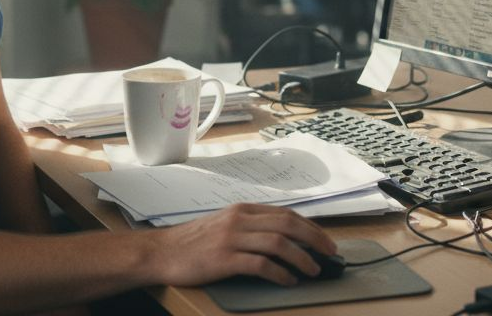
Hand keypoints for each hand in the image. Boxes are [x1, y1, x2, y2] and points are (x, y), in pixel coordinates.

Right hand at [147, 203, 336, 286]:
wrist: (161, 252)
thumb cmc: (193, 242)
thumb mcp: (224, 224)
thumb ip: (250, 226)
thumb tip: (283, 238)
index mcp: (242, 210)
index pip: (286, 213)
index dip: (310, 227)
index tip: (325, 240)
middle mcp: (240, 220)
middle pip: (288, 224)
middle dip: (314, 239)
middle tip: (330, 253)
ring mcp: (232, 238)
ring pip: (279, 243)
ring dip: (302, 258)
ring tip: (313, 270)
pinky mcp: (225, 259)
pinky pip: (261, 264)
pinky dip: (280, 273)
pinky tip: (288, 280)